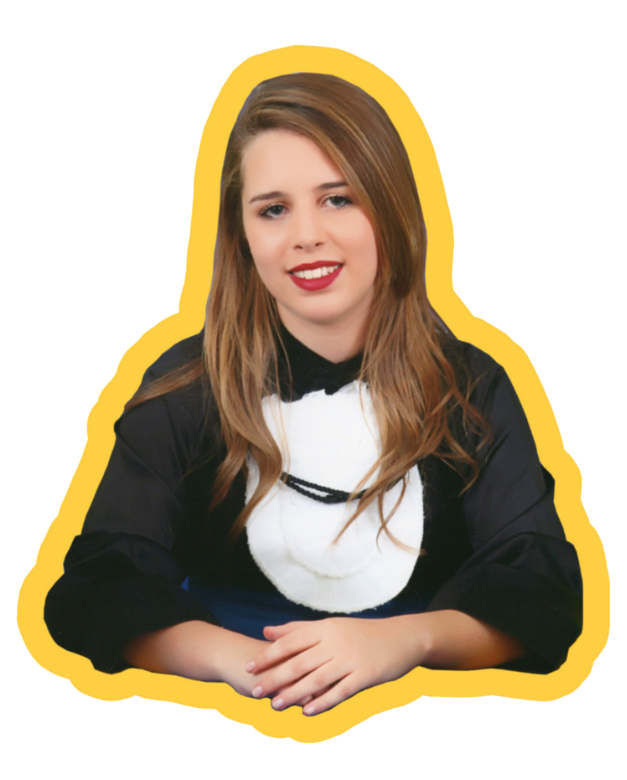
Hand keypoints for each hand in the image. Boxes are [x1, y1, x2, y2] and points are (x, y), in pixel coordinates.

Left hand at [244, 616, 424, 715]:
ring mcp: (351, 659)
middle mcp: (336, 642)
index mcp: (325, 628)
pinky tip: (307, 712)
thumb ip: (298, 629)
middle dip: (275, 677)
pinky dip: (323, 702)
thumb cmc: (361, 633)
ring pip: (316, 679)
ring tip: (275, 706)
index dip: (268, 655)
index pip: (290, 641)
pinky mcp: (365, 675)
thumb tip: (266, 631)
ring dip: (293, 694)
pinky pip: (340, 691)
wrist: (401, 637)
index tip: (249, 667)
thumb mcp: (330, 625)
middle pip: (299, 661)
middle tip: (255, 691)